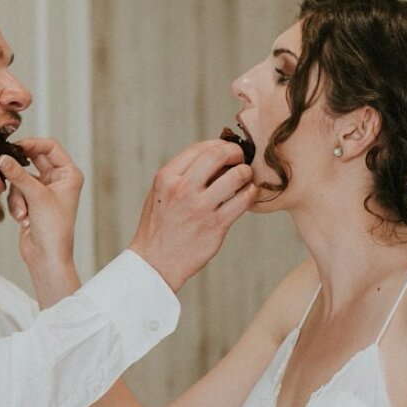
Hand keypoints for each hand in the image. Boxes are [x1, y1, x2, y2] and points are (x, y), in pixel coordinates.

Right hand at [0, 136, 83, 290]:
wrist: (47, 257)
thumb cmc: (55, 230)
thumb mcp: (36, 197)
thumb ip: (18, 175)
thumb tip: (2, 158)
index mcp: (69, 174)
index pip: (50, 147)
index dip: (32, 144)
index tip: (15, 146)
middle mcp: (58, 180)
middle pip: (33, 161)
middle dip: (20, 172)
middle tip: (5, 164)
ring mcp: (43, 190)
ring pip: (20, 178)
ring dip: (18, 195)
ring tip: (25, 212)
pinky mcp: (31, 201)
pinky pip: (16, 192)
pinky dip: (16, 204)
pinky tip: (23, 219)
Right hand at [128, 141, 256, 292]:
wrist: (155, 262)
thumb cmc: (160, 225)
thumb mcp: (161, 192)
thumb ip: (183, 173)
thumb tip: (216, 155)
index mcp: (167, 177)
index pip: (201, 148)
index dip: (220, 145)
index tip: (227, 151)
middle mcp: (182, 189)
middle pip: (219, 155)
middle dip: (236, 153)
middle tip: (241, 159)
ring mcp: (200, 208)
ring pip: (236, 176)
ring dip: (246, 173)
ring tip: (246, 178)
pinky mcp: (216, 225)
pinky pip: (243, 200)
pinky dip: (251, 193)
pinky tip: (247, 194)